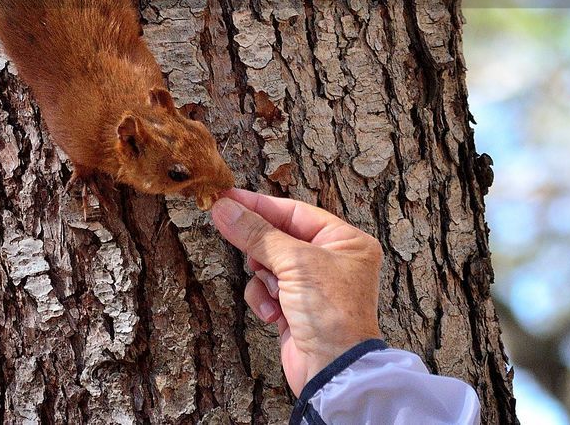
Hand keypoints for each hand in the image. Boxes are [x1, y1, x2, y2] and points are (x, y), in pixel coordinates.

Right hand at [211, 188, 383, 395]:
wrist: (333, 372)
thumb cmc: (330, 312)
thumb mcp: (295, 263)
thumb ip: (257, 232)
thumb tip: (223, 207)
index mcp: (345, 240)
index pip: (295, 212)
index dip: (259, 205)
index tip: (226, 197)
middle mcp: (332, 260)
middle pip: (279, 236)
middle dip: (261, 247)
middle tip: (232, 234)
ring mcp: (312, 285)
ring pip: (268, 263)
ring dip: (264, 277)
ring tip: (274, 291)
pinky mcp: (294, 308)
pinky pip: (266, 289)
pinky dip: (264, 299)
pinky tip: (272, 314)